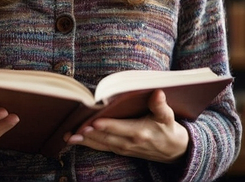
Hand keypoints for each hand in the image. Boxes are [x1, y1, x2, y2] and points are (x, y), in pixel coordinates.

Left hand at [64, 89, 188, 162]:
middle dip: (88, 134)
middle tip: (73, 131)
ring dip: (84, 141)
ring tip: (68, 137)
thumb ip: (160, 105)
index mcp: (139, 132)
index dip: (105, 125)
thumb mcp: (168, 116)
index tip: (92, 121)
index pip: (118, 128)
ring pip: (100, 144)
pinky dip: (89, 144)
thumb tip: (158, 92)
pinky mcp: (121, 150)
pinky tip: (76, 140)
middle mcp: (129, 142)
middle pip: (105, 137)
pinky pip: (102, 147)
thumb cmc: (169, 129)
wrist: (175, 152)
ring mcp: (124, 148)